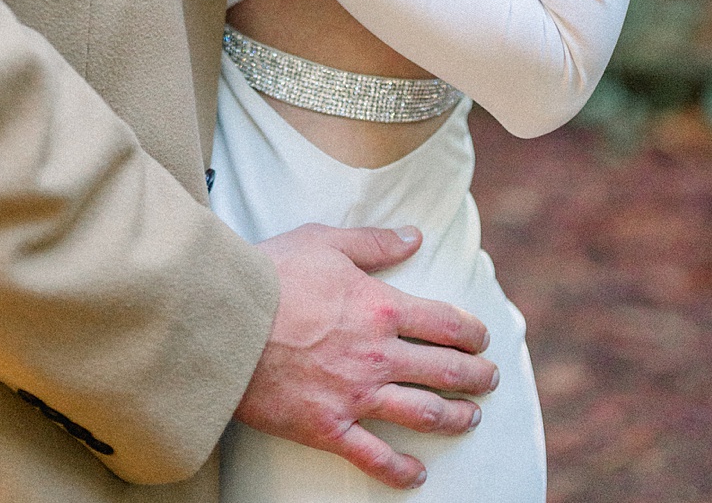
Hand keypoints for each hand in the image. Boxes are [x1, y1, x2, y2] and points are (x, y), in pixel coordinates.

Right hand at [235, 224, 498, 489]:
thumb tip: (415, 236)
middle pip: (444, 370)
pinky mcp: (326, 427)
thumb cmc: (269, 276)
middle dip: (475, 376)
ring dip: (454, 417)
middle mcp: (378, 354)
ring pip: (422, 413)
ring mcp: (355, 395)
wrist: (222, 323)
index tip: (482, 340)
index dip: (472, 333)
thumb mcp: (326, 242)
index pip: (446, 323)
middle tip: (489, 380)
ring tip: (471, 419)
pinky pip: (372, 456)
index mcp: (382, 307)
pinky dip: (399, 469)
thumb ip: (375, 243)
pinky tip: (417, 474)